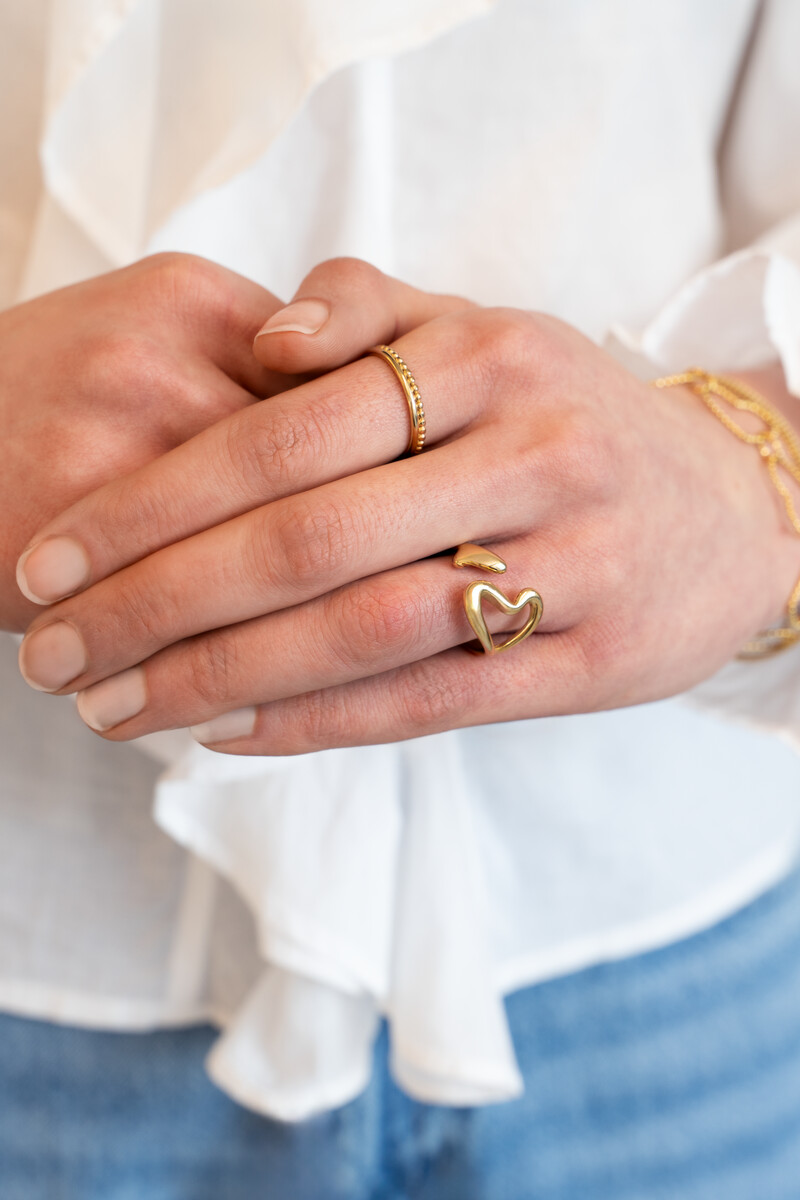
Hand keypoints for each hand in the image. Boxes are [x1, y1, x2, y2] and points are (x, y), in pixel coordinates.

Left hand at [15, 259, 799, 752]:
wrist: (732, 506)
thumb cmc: (572, 417)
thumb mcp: (486, 331)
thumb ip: (370, 311)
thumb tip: (262, 342)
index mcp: (484, 357)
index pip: (281, 432)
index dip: (153, 502)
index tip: (56, 559)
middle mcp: (527, 453)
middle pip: (304, 540)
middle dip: (156, 603)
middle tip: (56, 651)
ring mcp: (567, 562)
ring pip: (361, 630)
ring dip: (220, 679)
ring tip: (117, 709)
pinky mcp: (589, 660)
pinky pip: (434, 700)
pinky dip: (320, 724)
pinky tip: (229, 736)